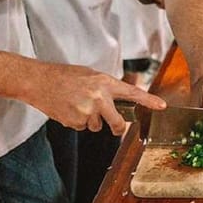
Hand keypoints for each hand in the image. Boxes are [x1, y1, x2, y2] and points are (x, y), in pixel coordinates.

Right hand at [27, 63, 165, 135]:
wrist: (39, 81)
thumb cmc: (65, 76)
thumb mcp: (91, 75)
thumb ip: (106, 88)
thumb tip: (119, 100)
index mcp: (105, 82)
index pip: (132, 93)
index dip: (149, 100)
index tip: (162, 106)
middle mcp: (99, 97)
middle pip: (117, 123)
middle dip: (117, 127)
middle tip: (115, 126)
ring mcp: (87, 111)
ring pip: (97, 126)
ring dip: (90, 120)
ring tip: (76, 104)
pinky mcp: (75, 121)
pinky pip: (82, 127)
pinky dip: (76, 122)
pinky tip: (67, 109)